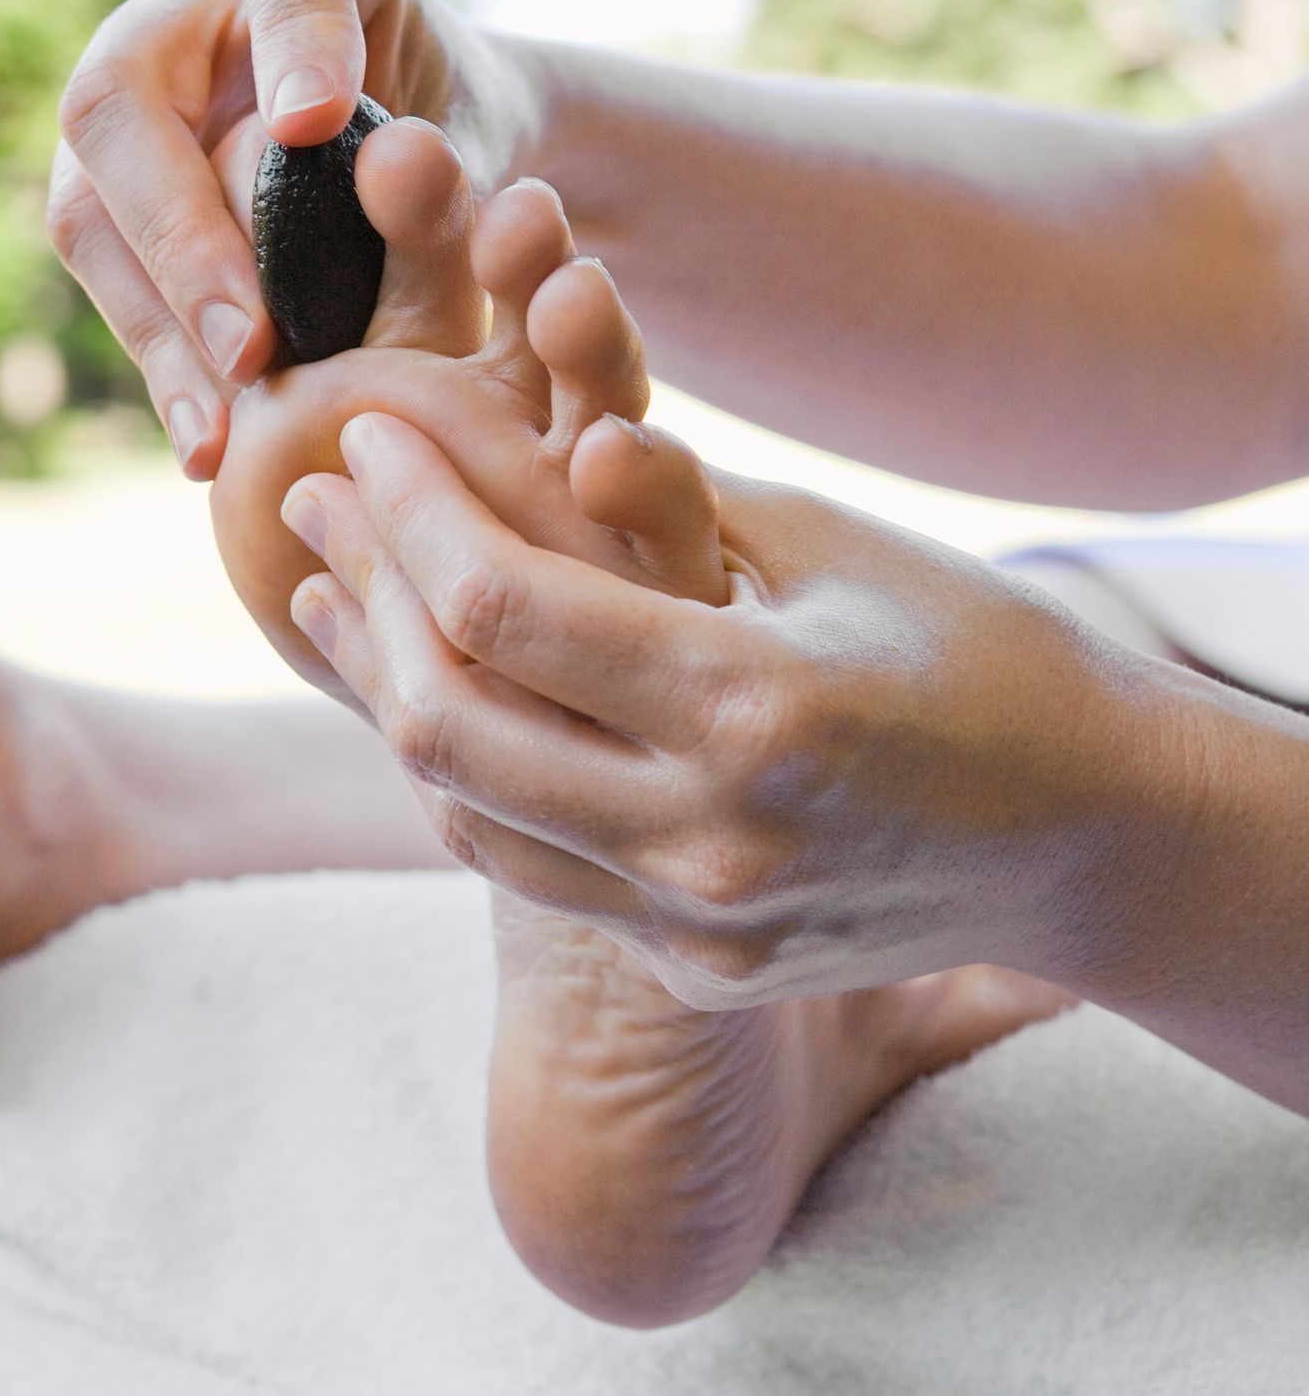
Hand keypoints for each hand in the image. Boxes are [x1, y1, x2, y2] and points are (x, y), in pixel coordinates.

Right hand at [48, 0, 536, 479]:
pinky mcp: (108, 186)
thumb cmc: (458, 138)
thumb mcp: (480, 140)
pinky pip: (101, 271)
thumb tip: (396, 171)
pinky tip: (207, 438)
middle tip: (256, 342)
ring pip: (90, 197)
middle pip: (123, 92)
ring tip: (225, 418)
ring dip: (160, 316)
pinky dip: (158, 357)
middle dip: (186, 230)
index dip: (291, 32)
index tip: (316, 124)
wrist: (424, 167)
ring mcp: (129, 89)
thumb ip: (440, 161)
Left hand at [284, 411, 1207, 1009]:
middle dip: (361, 593)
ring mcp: (699, 925)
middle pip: (450, 722)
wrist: (1084, 835)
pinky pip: (534, 865)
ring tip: (335, 592)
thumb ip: (673, 503)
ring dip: (386, 693)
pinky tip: (431, 693)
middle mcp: (712, 843)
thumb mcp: (835, 546)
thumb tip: (539, 429)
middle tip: (311, 499)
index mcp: (757, 709)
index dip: (411, 506)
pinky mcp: (698, 967)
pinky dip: (468, 772)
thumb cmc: (979, 652)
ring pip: (466, 811)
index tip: (366, 431)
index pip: (507, 606)